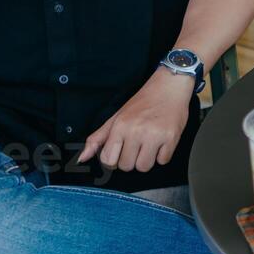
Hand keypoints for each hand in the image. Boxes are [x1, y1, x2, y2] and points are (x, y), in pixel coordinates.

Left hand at [78, 70, 193, 171]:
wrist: (169, 87)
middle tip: (137, 144)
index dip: (114, 159)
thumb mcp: (117, 117)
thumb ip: (98, 138)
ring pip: (144, 167)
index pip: (108, 160)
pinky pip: (162, 161)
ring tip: (149, 144)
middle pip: (126, 166)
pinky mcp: (171, 138)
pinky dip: (162, 155)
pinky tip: (161, 142)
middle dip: (131, 159)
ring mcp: (154, 135)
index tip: (120, 151)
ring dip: (146, 160)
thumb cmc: (143, 102)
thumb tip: (82, 158)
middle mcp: (136, 131)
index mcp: (120, 126)